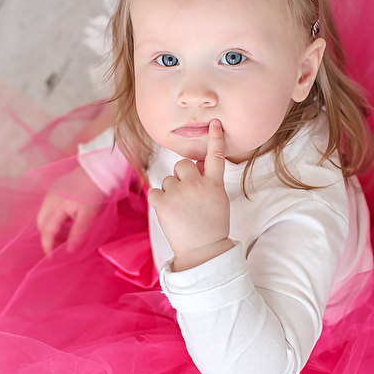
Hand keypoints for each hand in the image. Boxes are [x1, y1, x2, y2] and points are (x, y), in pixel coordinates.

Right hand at [36, 167, 103, 254]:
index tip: (52, 258)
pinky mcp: (56, 187)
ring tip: (64, 235)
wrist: (98, 169)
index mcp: (55, 208)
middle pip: (41, 224)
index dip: (48, 246)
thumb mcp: (89, 215)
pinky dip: (54, 217)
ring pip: (44, 215)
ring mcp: (51, 192)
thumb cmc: (94, 193)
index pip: (47, 232)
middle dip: (47, 237)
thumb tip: (69, 250)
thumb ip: (78, 233)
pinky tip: (67, 219)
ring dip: (51, 227)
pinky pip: (49, 207)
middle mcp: (48, 200)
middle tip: (59, 246)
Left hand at [148, 119, 232, 269]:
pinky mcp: (164, 203)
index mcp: (214, 184)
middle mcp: (197, 185)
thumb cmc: (211, 225)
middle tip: (187, 194)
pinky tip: (168, 212)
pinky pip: (155, 192)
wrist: (202, 250)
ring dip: (171, 191)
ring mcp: (179, 193)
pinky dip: (158, 201)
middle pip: (182, 165)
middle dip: (182, 176)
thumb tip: (199, 164)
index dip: (215, 138)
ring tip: (180, 209)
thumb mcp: (218, 200)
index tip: (215, 123)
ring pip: (168, 180)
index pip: (216, 156)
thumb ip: (209, 181)